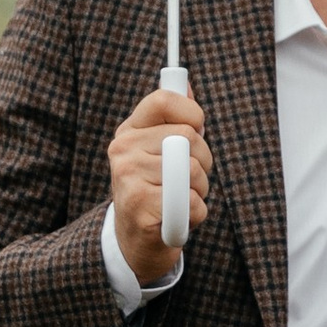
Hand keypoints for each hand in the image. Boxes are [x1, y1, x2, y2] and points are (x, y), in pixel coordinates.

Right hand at [107, 83, 210, 285]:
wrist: (135, 243)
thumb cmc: (156, 192)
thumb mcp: (159, 152)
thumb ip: (172, 119)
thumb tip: (185, 84)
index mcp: (129, 131)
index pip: (164, 100)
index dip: (191, 113)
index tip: (196, 129)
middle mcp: (123, 149)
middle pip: (189, 137)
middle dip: (203, 162)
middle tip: (188, 180)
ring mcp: (128, 177)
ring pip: (193, 171)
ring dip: (199, 191)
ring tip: (180, 200)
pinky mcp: (140, 206)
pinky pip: (192, 202)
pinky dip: (195, 215)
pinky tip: (176, 218)